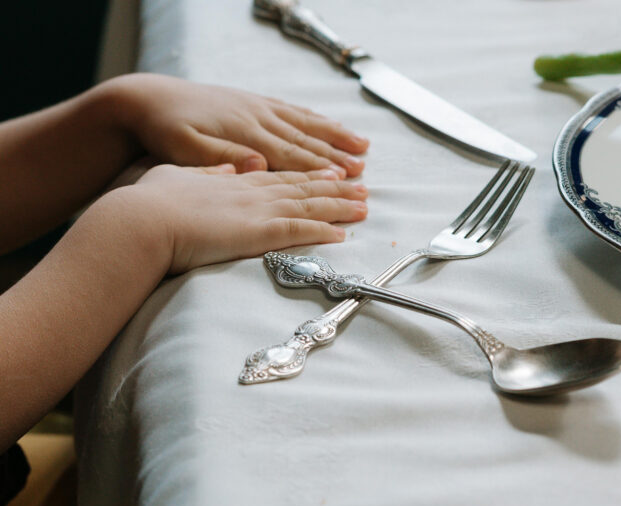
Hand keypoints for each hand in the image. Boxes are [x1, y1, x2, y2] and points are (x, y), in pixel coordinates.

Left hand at [100, 73, 368, 177]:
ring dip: (335, 136)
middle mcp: (257, 119)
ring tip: (362, 146)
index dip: (320, 168)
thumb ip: (222, 159)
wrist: (146, 99)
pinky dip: (315, 120)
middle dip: (337, 156)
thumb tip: (258, 166)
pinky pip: (293, 111)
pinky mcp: (252, 103)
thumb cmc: (164, 131)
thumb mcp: (185, 150)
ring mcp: (257, 108)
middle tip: (363, 172)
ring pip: (306, 124)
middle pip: (306, 141)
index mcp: (245, 135)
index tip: (344, 179)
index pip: (291, 155)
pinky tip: (328, 124)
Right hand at [100, 164, 367, 273]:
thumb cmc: (147, 203)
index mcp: (233, 179)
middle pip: (303, 188)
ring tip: (364, 207)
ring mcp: (255, 211)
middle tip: (362, 187)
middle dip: (336, 188)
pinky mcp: (255, 233)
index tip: (330, 172)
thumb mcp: (176, 176)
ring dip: (339, 208)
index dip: (308, 175)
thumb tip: (224, 170)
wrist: (138, 220)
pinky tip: (342, 234)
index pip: (280, 176)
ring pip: (308, 207)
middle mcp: (251, 191)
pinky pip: (298, 232)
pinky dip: (322, 232)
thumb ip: (204, 172)